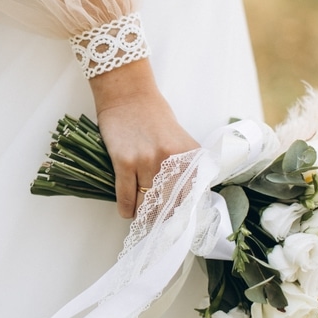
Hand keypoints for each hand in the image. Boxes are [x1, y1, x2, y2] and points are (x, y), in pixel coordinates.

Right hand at [88, 60, 198, 217]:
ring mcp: (146, 161)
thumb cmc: (153, 114)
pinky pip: (126, 196)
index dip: (185, 211)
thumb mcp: (181, 137)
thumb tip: (189, 194)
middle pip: (169, 203)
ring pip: (147, 202)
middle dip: (164, 218)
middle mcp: (170, 159)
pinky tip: (128, 212)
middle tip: (160, 224)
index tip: (180, 221)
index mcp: (188, 154)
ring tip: (143, 217)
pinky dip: (127, 209)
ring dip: (144, 215)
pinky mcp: (124, 161)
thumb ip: (187, 164)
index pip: (192, 194)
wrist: (127, 94)